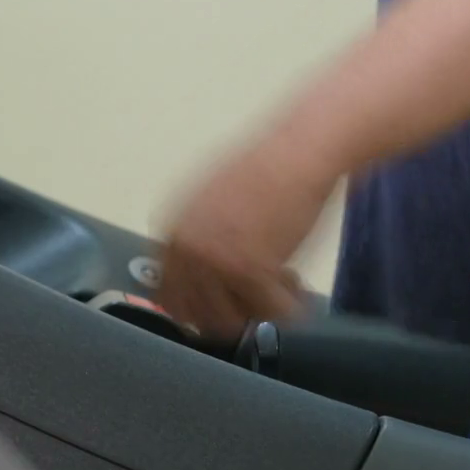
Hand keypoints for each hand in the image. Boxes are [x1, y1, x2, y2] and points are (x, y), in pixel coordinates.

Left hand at [156, 133, 342, 337]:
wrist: (299, 151)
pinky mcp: (250, 270)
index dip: (201, 306)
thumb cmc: (265, 168)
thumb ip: (197, 239)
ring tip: (282, 288)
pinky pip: (269, 311)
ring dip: (259, 312)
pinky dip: (287, 307)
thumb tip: (198, 279)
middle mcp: (186, 249)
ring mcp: (215, 261)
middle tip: (257, 301)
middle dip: (232, 313)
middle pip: (198, 314)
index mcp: (171, 231)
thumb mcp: (210, 200)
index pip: (171, 294)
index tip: (225, 307)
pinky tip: (296, 284)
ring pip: (233, 318)